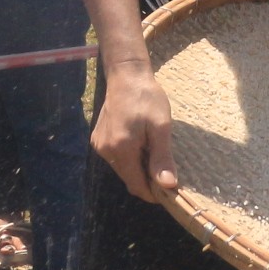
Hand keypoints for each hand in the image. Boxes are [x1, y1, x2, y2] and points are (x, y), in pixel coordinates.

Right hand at [91, 65, 178, 202]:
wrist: (126, 76)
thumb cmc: (147, 98)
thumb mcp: (161, 126)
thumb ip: (162, 157)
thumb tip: (167, 185)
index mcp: (121, 149)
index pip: (136, 185)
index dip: (153, 193)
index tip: (170, 190)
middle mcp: (106, 151)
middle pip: (129, 179)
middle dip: (147, 180)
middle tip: (165, 169)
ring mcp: (99, 145)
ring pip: (122, 169)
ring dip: (138, 168)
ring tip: (153, 152)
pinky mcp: (98, 139)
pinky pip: (115, 158)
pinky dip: (129, 158)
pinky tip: (140, 144)